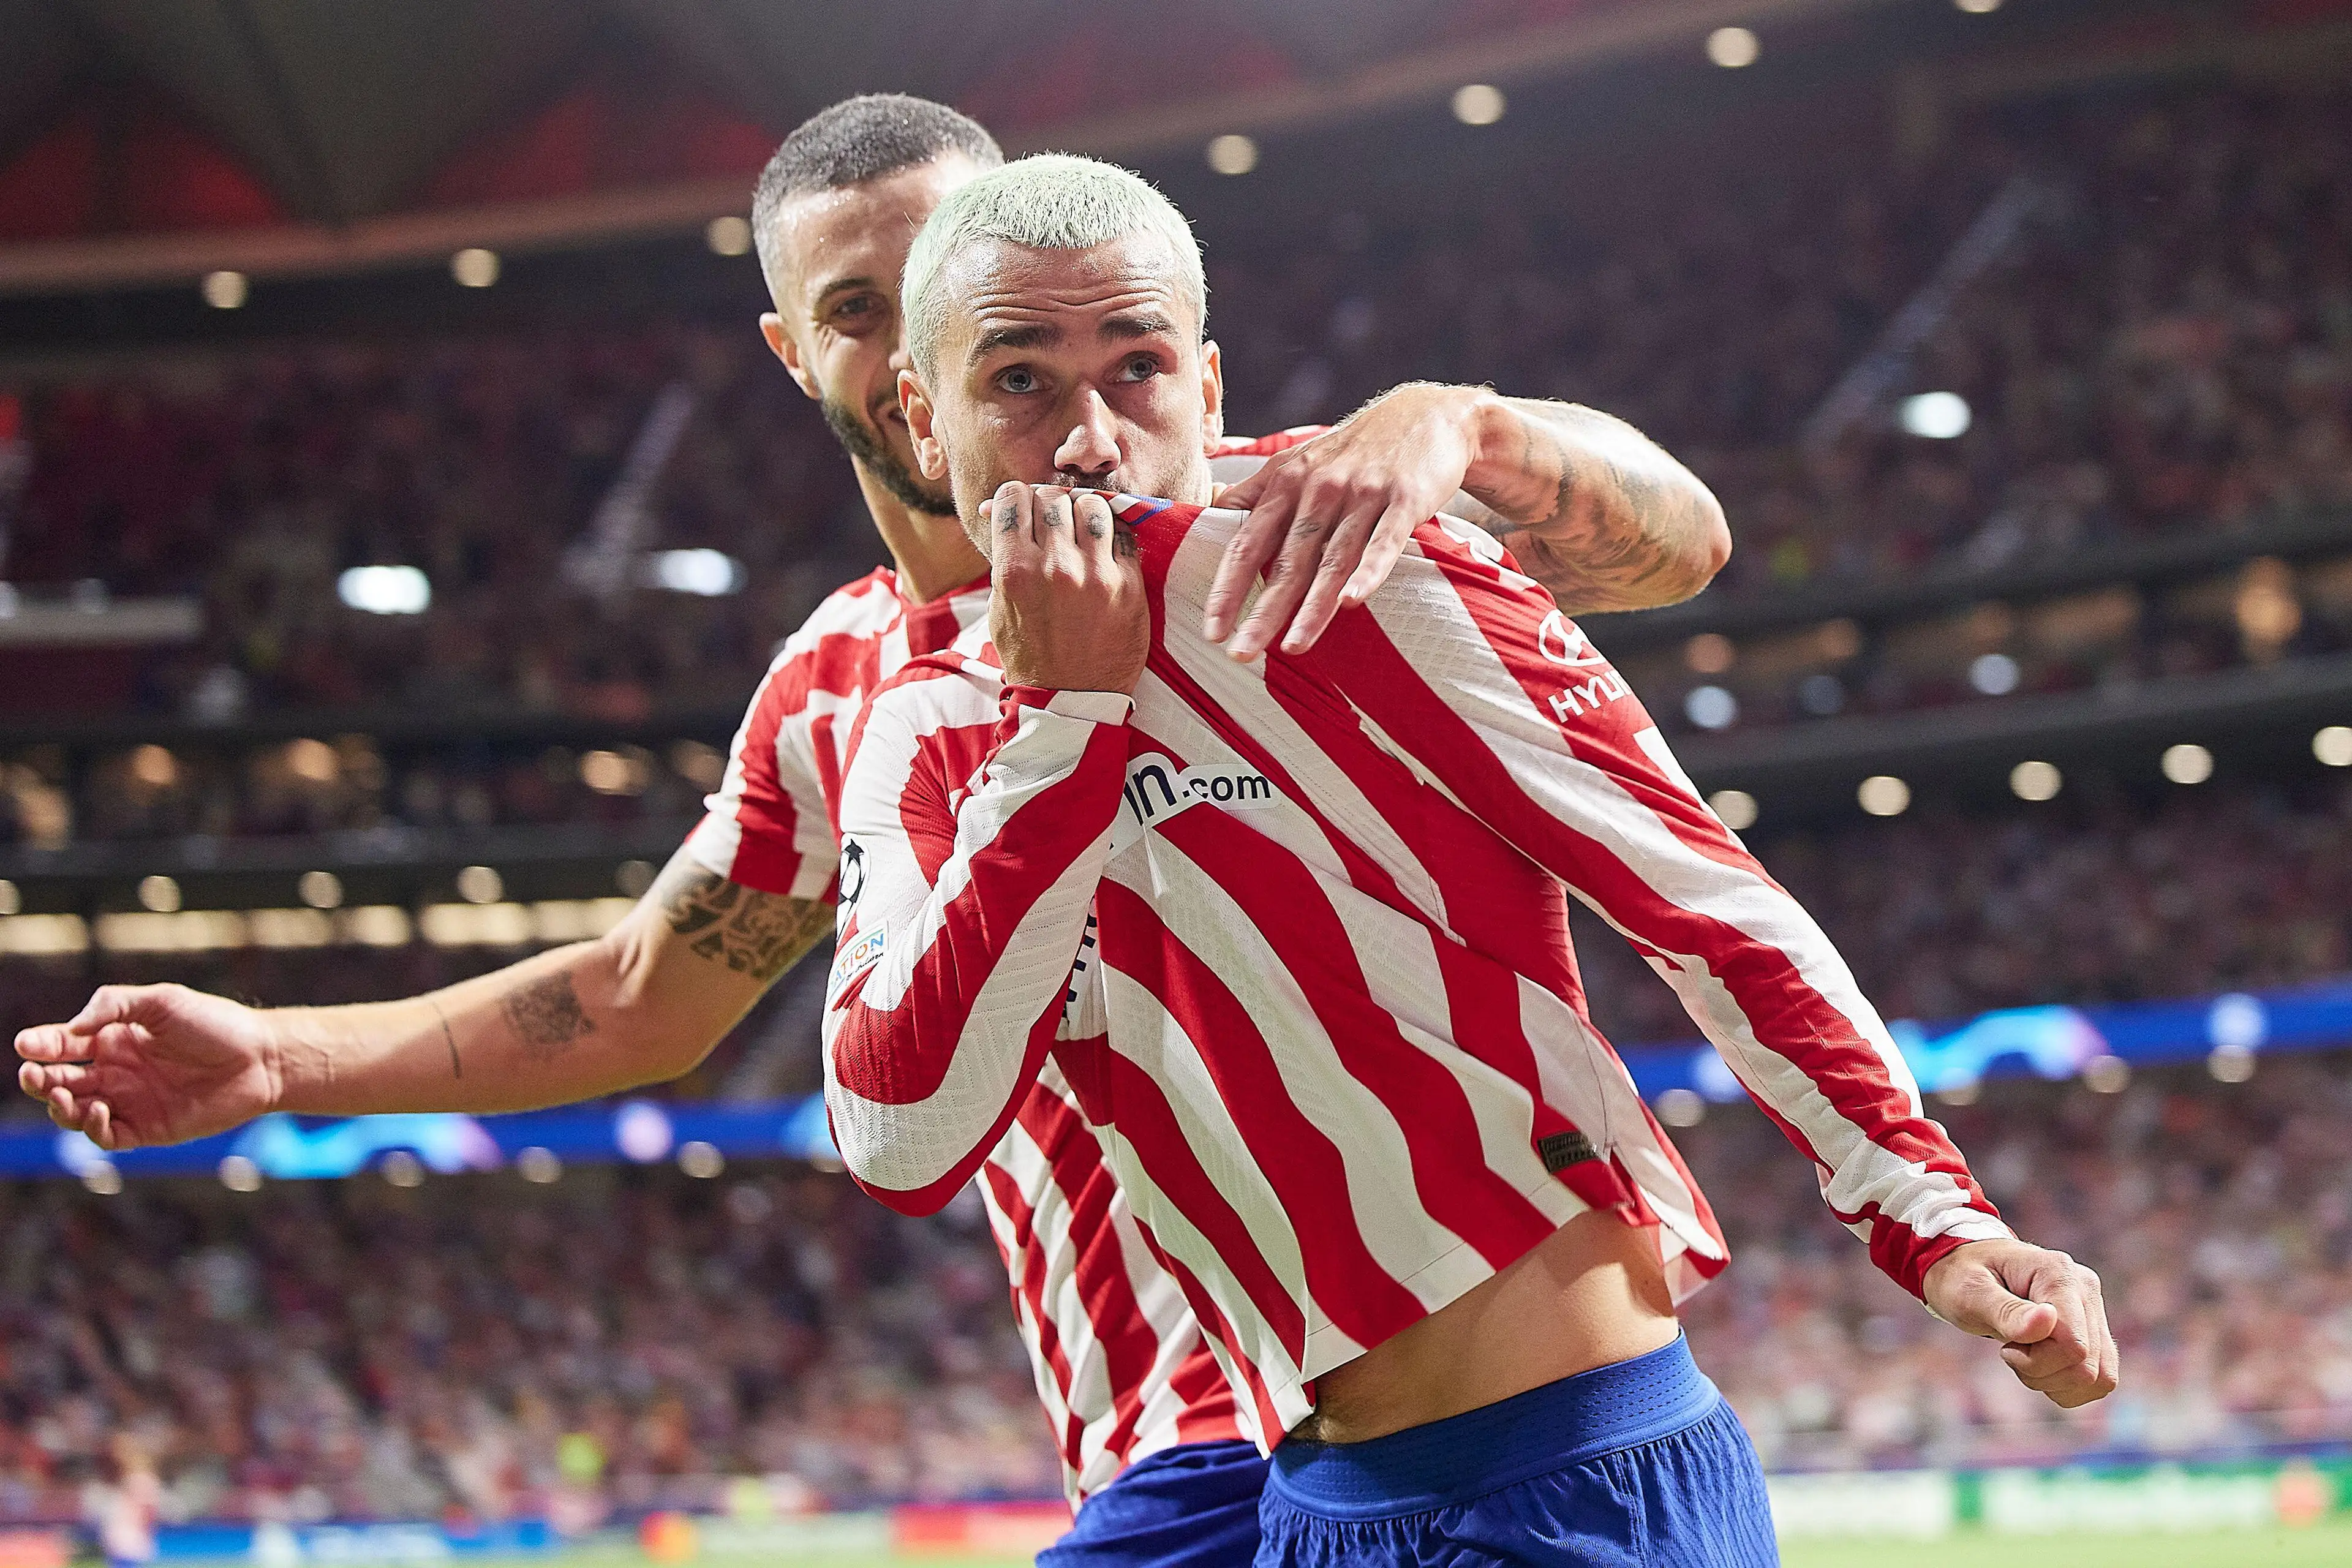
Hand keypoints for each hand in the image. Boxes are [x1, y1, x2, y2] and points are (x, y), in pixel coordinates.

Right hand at [15, 983, 284, 1150]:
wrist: (261, 1057)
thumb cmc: (214, 1023)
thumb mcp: (161, 1001)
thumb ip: (113, 1006)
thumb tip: (70, 1029)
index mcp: (114, 1039)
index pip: (62, 1045)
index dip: (41, 1046)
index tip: (26, 1045)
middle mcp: (116, 1072)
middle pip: (61, 1082)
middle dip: (40, 1080)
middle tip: (31, 1076)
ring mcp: (130, 1102)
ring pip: (76, 1111)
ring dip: (60, 1105)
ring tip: (64, 1095)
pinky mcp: (148, 1129)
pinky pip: (107, 1136)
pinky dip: (92, 1128)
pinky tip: (95, 1110)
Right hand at [987, 483, 1149, 693]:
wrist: (1070, 702)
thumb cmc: (1030, 654)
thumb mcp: (1000, 608)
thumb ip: (1004, 559)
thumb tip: (1002, 512)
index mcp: (1014, 570)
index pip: (1015, 497)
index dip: (1018, 498)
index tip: (1024, 508)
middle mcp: (1054, 567)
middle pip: (1054, 498)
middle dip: (1052, 505)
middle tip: (1054, 523)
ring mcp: (1095, 575)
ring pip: (1093, 507)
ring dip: (1086, 513)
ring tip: (1083, 532)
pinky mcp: (1128, 586)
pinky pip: (1124, 536)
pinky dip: (1113, 537)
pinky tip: (1105, 552)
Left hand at [1204, 384, 1489, 660]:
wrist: (1427, 415)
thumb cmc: (1354, 449)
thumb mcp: (1299, 460)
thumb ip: (1258, 493)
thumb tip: (1214, 517)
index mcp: (1285, 482)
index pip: (1247, 543)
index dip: (1227, 588)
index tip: (1212, 631)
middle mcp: (1319, 488)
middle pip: (1286, 560)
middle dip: (1262, 610)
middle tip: (1241, 654)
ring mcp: (1362, 493)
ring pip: (1332, 560)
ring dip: (1312, 607)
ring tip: (1293, 647)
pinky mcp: (1404, 499)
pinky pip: (1384, 543)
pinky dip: (1368, 573)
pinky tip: (1352, 603)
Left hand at [1923, 1238, 2119, 1408]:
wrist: (1965, 1269)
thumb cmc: (1961, 1277)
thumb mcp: (1969, 1292)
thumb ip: (2006, 1310)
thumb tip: (2047, 1321)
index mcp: (2057, 1273)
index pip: (2073, 1345)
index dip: (2037, 1361)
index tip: (2006, 1346)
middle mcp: (2085, 1289)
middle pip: (2087, 1366)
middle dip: (2041, 1372)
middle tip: (2010, 1351)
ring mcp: (2093, 1310)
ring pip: (2099, 1377)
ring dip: (2055, 1381)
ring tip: (2024, 1355)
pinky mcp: (2094, 1331)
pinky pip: (2101, 1378)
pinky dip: (2067, 1385)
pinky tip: (2040, 1364)